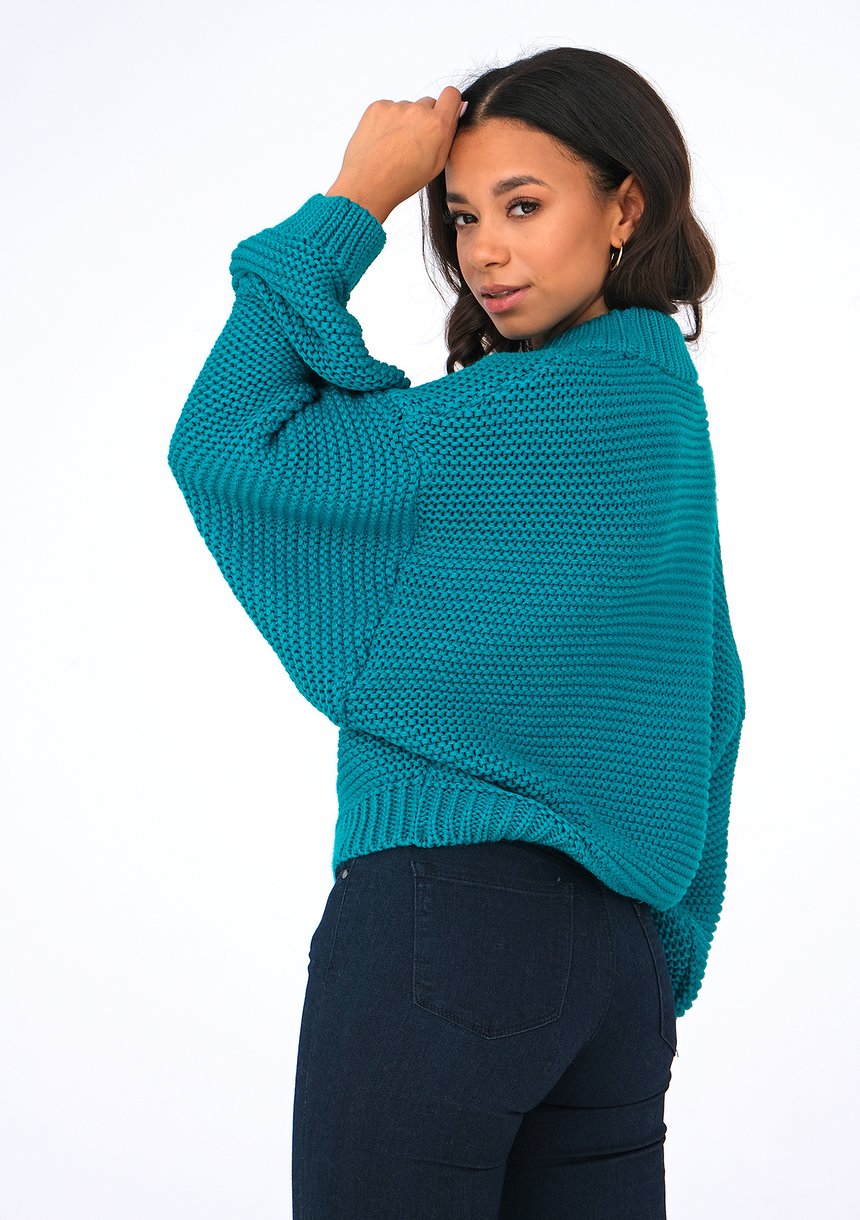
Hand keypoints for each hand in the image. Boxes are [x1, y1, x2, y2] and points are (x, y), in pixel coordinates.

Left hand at [325, 86, 463, 223]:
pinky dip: (387, 121)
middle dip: (424, 119)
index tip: (443, 113)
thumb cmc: (401, 181)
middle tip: (413, 143)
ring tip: (394, 147)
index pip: (451, 95)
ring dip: (404, 122)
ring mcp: (396, 107)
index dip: (449, 103)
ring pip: (407, 108)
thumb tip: (457, 109)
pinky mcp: (378, 107)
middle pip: (428, 104)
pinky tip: (383, 142)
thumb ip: (449, 133)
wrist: (367, 185)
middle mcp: (417, 111)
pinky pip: (388, 109)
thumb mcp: (436, 165)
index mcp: (437, 125)